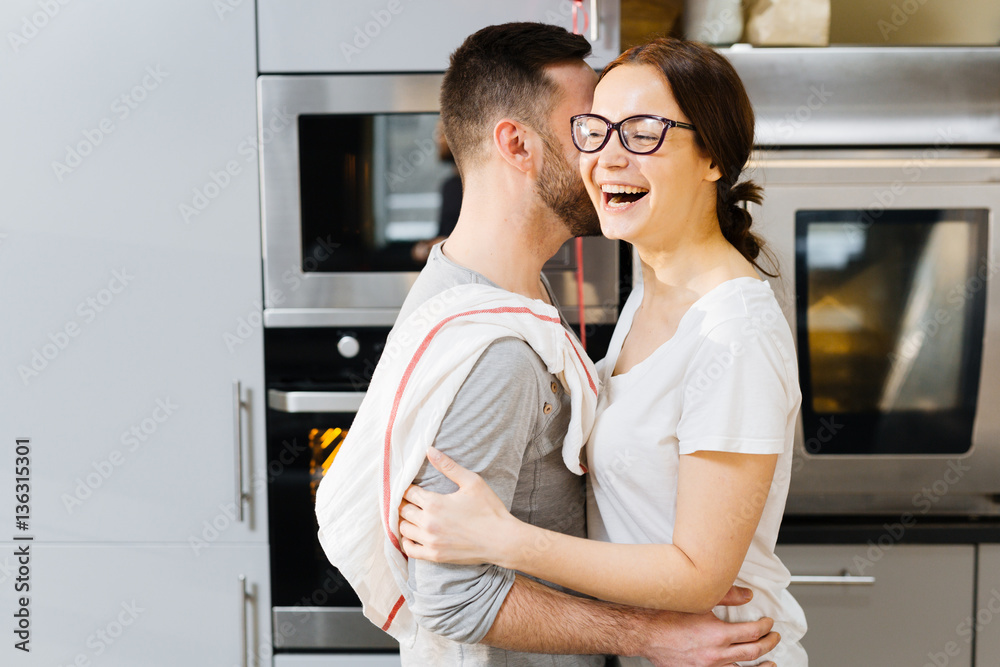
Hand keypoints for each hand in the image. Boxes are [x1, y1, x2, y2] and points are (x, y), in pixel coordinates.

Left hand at [399, 447, 518, 565]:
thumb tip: (429, 450)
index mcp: (435, 503)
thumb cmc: (489, 510)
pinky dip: (407, 542)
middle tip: (410, 499)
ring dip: (404, 520)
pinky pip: (410, 550)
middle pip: (403, 510)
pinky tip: (413, 534)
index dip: (407, 488)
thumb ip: (448, 466)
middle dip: (404, 503)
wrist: (501, 540)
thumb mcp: (472, 482)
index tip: (411, 487)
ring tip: (412, 515)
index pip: (408, 493)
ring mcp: (430, 541)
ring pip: (403, 529)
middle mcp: (428, 523)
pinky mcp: (435, 556)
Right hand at [642, 606, 778, 666]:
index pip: (753, 632)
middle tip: (774, 638)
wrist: (643, 632)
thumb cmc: (664, 615)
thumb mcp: (698, 601)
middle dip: (768, 644)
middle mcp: (715, 654)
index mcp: (717, 634)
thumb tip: (747, 595)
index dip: (765, 627)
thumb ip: (726, 596)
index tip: (768, 623)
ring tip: (769, 664)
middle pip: (753, 652)